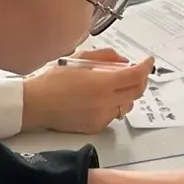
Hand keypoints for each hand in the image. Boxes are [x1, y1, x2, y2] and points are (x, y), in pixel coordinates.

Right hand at [22, 51, 153, 133]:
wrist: (35, 104)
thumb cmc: (52, 80)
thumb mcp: (77, 58)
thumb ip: (104, 57)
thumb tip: (123, 60)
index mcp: (101, 83)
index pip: (135, 75)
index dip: (145, 67)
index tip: (148, 61)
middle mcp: (105, 102)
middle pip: (137, 92)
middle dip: (141, 80)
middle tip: (137, 72)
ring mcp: (101, 116)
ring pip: (126, 105)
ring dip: (127, 93)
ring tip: (114, 85)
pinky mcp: (96, 126)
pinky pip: (113, 114)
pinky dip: (112, 105)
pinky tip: (99, 98)